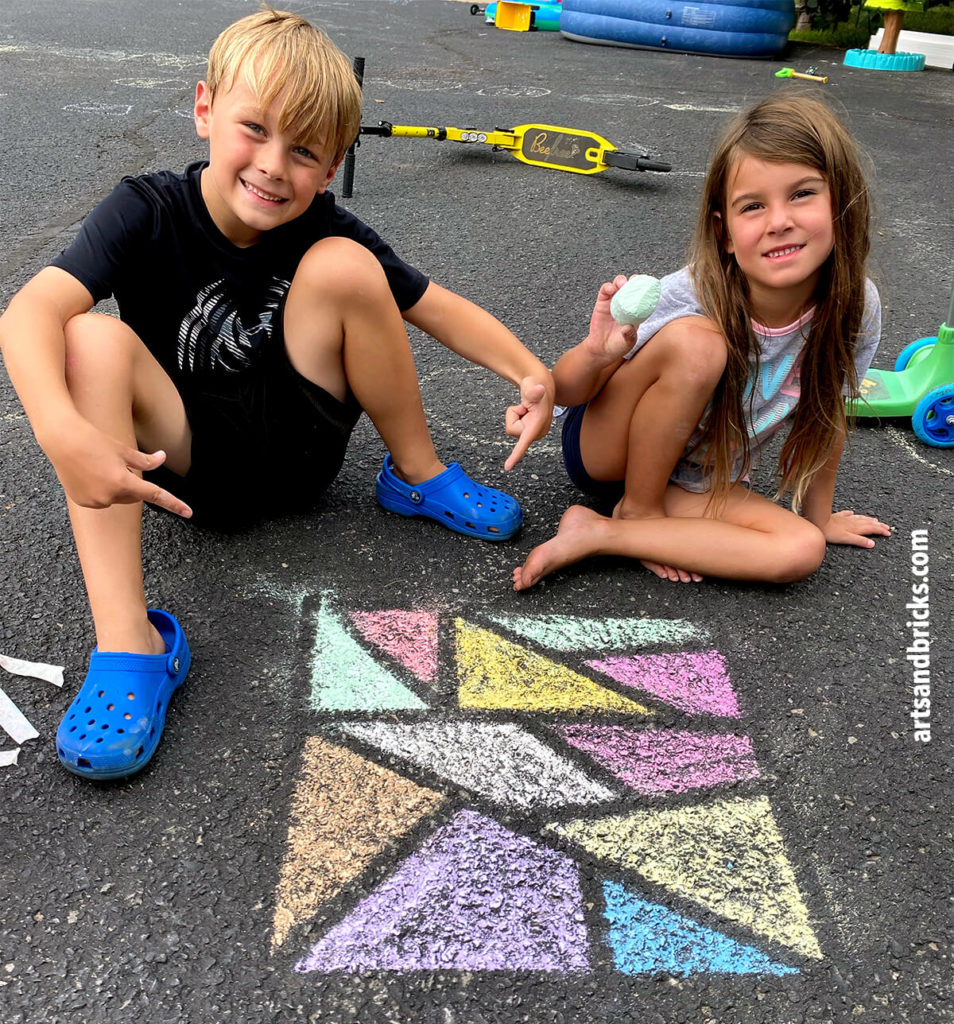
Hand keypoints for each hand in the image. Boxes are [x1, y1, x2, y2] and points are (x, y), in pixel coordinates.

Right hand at [44, 417, 191, 517]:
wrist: (61, 439)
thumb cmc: (93, 440)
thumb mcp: (123, 449)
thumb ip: (145, 460)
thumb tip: (162, 459)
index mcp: (123, 481)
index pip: (155, 495)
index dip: (174, 503)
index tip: (189, 513)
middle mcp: (109, 495)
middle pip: (134, 496)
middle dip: (132, 483)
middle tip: (117, 464)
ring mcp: (95, 501)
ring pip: (118, 498)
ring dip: (117, 487)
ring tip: (100, 467)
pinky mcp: (83, 502)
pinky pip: (102, 500)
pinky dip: (102, 490)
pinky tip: (90, 474)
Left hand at [503, 375, 554, 469]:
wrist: (541, 386)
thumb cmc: (537, 385)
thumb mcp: (534, 385)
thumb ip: (534, 390)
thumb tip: (540, 388)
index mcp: (539, 424)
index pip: (525, 442)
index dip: (516, 455)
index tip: (507, 467)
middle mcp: (538, 432)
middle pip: (512, 430)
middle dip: (514, 416)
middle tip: (525, 406)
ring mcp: (534, 434)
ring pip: (512, 429)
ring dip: (515, 416)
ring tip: (526, 408)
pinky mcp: (530, 433)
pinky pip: (513, 428)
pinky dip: (516, 417)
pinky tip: (526, 412)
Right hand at [583, 275, 639, 362]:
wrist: (602, 350)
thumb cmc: (618, 346)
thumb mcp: (627, 342)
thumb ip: (629, 335)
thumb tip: (628, 326)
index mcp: (636, 311)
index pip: (643, 296)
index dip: (645, 288)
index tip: (648, 284)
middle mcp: (626, 304)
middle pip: (631, 287)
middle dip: (634, 280)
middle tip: (634, 280)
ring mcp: (614, 302)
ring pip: (618, 285)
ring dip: (620, 281)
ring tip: (621, 284)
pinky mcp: (602, 303)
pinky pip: (605, 291)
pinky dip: (608, 287)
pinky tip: (610, 289)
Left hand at [823, 509, 890, 546]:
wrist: (818, 522)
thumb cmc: (831, 533)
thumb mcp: (847, 539)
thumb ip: (859, 541)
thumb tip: (872, 544)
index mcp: (857, 528)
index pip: (873, 529)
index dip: (881, 531)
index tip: (889, 533)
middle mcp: (853, 522)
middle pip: (869, 523)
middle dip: (879, 525)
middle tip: (887, 527)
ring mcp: (845, 519)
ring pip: (860, 518)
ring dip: (869, 520)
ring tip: (875, 520)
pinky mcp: (837, 517)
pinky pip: (847, 514)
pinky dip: (852, 515)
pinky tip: (852, 513)